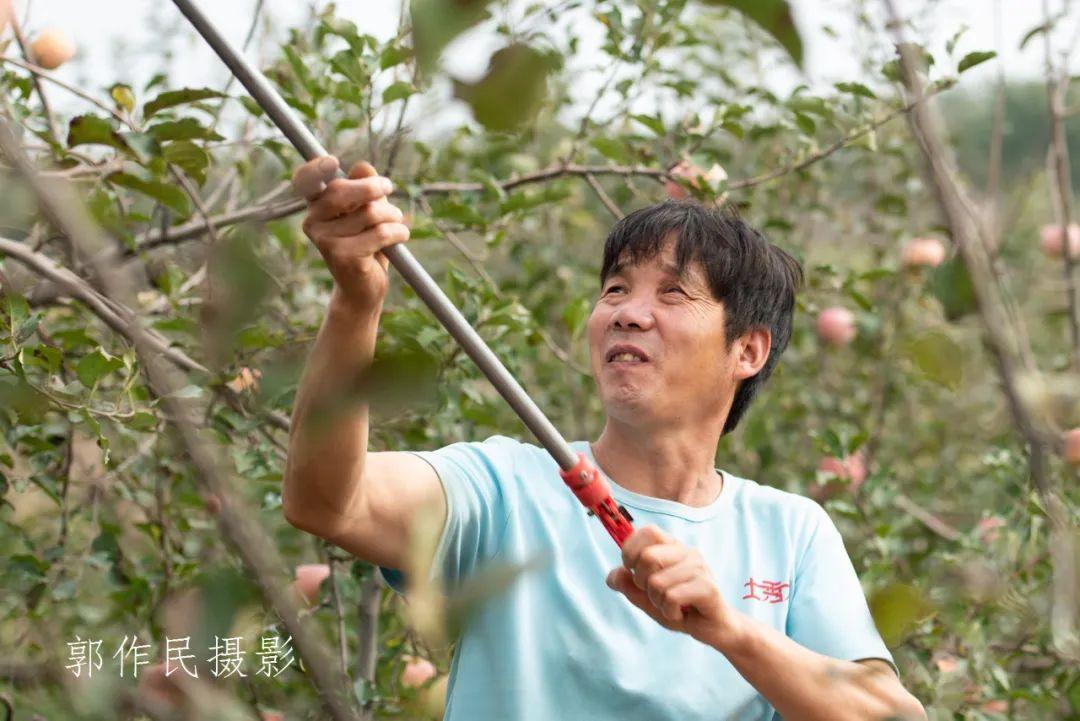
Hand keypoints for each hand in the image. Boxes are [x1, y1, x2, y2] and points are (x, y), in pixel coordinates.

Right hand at [292, 156, 409, 307]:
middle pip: (342, 191)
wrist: (363, 290)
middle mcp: (314, 223)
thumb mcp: (367, 213)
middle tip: (389, 187)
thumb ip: (366, 189)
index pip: (305, 182)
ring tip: (397, 223)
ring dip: (393, 215)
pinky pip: (381, 233)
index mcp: (316, 208)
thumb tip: (363, 167)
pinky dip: (398, 232)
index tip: (333, 162)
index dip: (315, 169)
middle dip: (373, 187)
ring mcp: (326, 241)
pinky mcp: (344, 257)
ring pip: (370, 213)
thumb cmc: (366, 246)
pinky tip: (400, 237)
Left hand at [606, 524, 738, 646]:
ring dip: (658, 602)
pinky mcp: (707, 587)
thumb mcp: (649, 598)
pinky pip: (671, 597)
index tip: (632, 571)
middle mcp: (687, 552)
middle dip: (642, 583)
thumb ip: (629, 587)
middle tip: (657, 595)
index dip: (631, 550)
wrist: (715, 629)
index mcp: (673, 547)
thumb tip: (612, 575)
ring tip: (672, 607)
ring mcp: (699, 568)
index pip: (648, 531)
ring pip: (656, 582)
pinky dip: (669, 612)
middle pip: (647, 557)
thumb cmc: (681, 608)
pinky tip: (681, 614)